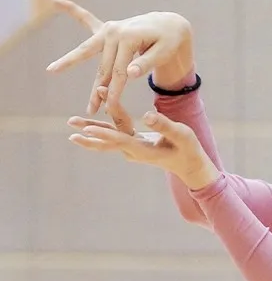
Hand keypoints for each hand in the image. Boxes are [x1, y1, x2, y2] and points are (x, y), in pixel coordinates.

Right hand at [46, 0, 193, 133]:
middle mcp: (114, 32)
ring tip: (51, 70)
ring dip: (70, 61)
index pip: (119, 71)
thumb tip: (130, 74)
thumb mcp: (164, 53)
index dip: (115, 91)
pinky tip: (55, 0)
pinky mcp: (106, 28)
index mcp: (128, 38)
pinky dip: (71, 10)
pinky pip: (85, 19)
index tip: (110, 108)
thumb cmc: (169, 42)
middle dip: (97, 90)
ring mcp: (108, 29)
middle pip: (103, 66)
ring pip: (87, 50)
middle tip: (91, 110)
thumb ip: (147, 63)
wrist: (170, 25)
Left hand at [67, 91, 219, 190]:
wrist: (190, 165)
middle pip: (108, 141)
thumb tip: (147, 114)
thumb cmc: (189, 150)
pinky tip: (89, 124)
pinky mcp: (134, 144)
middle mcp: (134, 151)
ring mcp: (133, 149)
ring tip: (72, 123)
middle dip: (90, 132)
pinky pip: (115, 136)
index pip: (121, 140)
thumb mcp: (182, 135)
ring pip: (109, 138)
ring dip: (92, 129)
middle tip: (71, 125)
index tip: (87, 129)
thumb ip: (165, 125)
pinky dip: (103, 128)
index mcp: (145, 150)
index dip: (104, 134)